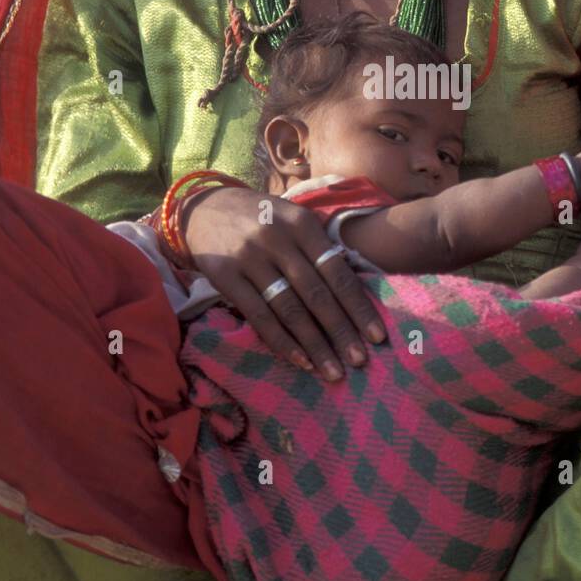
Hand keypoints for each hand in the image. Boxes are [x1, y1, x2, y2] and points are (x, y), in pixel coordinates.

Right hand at [184, 186, 386, 381]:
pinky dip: (283, 342)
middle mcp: (278, 240)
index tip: (377, 336)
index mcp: (302, 224)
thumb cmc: (261, 218)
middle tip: (360, 361)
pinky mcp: (226, 277)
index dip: (358, 306)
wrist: (203, 209)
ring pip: (290, 310)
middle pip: (316, 294)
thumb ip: (319, 247)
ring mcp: (250, 259)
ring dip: (315, 345)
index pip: (337, 271)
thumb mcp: (293, 218)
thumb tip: (357, 290)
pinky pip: (260, 317)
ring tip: (334, 371)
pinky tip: (302, 361)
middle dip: (341, 331)